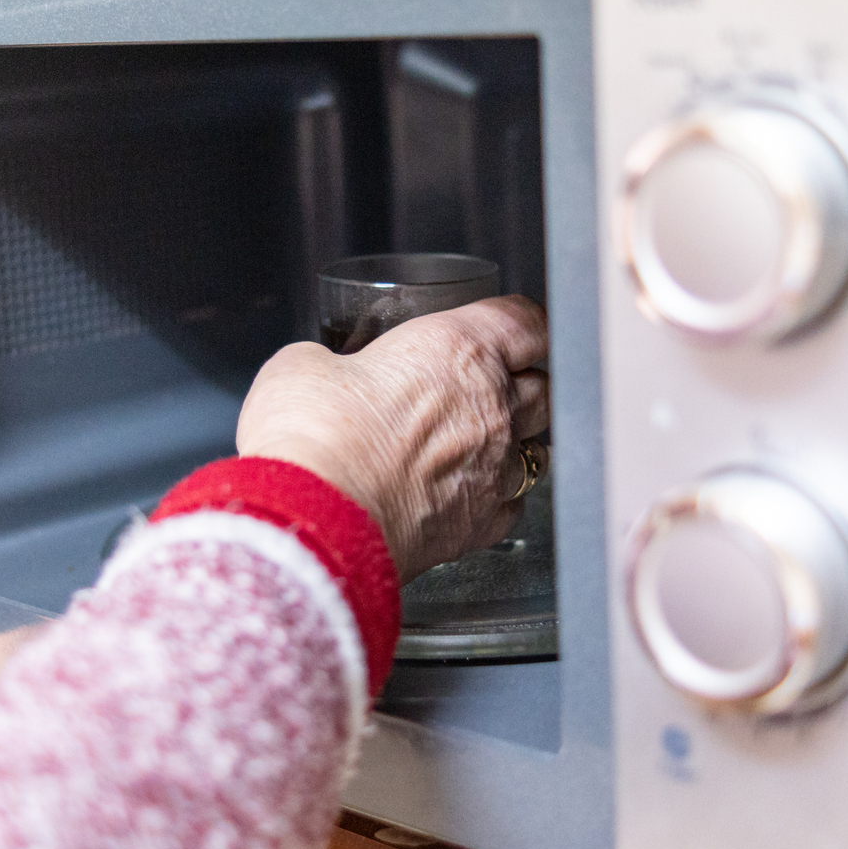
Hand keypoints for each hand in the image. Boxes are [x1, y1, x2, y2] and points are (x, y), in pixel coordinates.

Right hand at [235, 296, 549, 581]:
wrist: (320, 518)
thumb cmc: (315, 436)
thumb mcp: (304, 366)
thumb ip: (329, 362)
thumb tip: (321, 372)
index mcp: (458, 350)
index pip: (526, 323)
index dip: (528, 325)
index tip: (522, 329)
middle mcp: (490, 407)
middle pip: (543, 387)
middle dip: (528, 385)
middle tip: (504, 384)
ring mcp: (492, 470)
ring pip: (536, 451)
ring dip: (517, 444)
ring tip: (490, 444)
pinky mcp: (479, 525)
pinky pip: (510, 507)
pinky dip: (497, 500)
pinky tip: (472, 498)